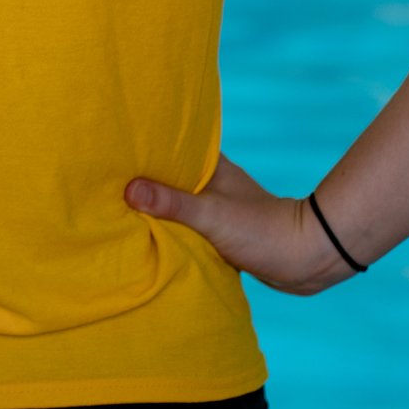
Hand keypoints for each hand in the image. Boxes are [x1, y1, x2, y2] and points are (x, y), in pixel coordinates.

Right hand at [125, 154, 358, 295]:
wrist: (306, 260)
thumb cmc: (262, 231)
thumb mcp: (213, 216)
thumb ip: (173, 203)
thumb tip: (128, 189)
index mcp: (208, 166)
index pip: (167, 147)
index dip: (140, 147)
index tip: (108, 148)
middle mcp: (209, 182)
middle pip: (167, 176)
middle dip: (140, 179)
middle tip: (102, 181)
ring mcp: (214, 207)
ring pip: (175, 202)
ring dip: (155, 207)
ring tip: (116, 208)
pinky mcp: (219, 232)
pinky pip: (185, 225)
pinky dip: (169, 228)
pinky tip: (149, 234)